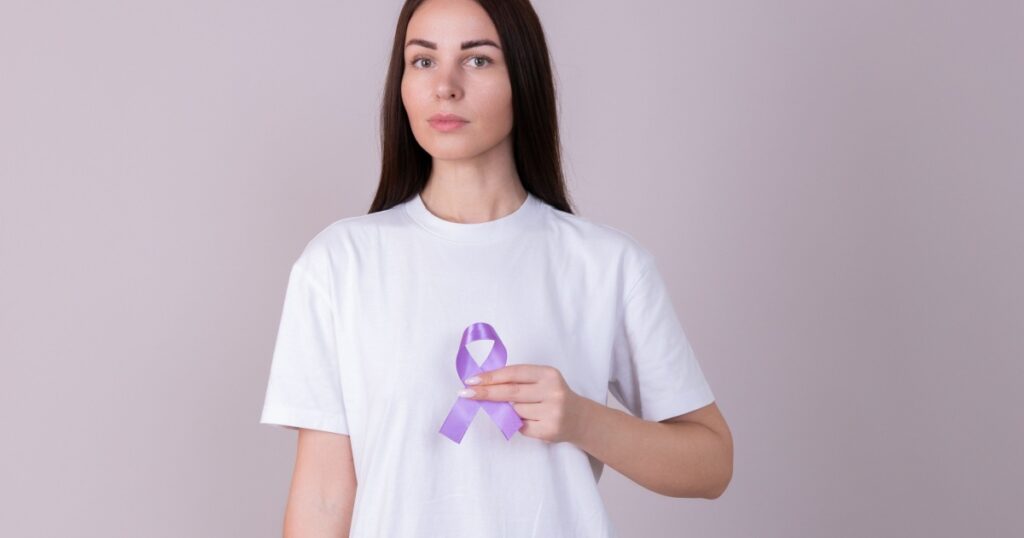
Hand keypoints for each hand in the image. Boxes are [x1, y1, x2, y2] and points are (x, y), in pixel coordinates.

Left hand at [458, 364, 591, 443]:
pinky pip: (520, 426)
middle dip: (486, 393)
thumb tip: (484, 385)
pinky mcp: (549, 430)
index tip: (472, 380)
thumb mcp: (542, 381)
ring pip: (515, 411)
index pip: (514, 373)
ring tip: (519, 410)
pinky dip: (517, 423)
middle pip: (511, 392)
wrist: (580, 419)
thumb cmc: (553, 396)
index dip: (491, 377)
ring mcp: (552, 412)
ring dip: (508, 411)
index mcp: (548, 374)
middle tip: (466, 393)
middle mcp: (552, 391)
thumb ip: (519, 381)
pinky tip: (529, 420)